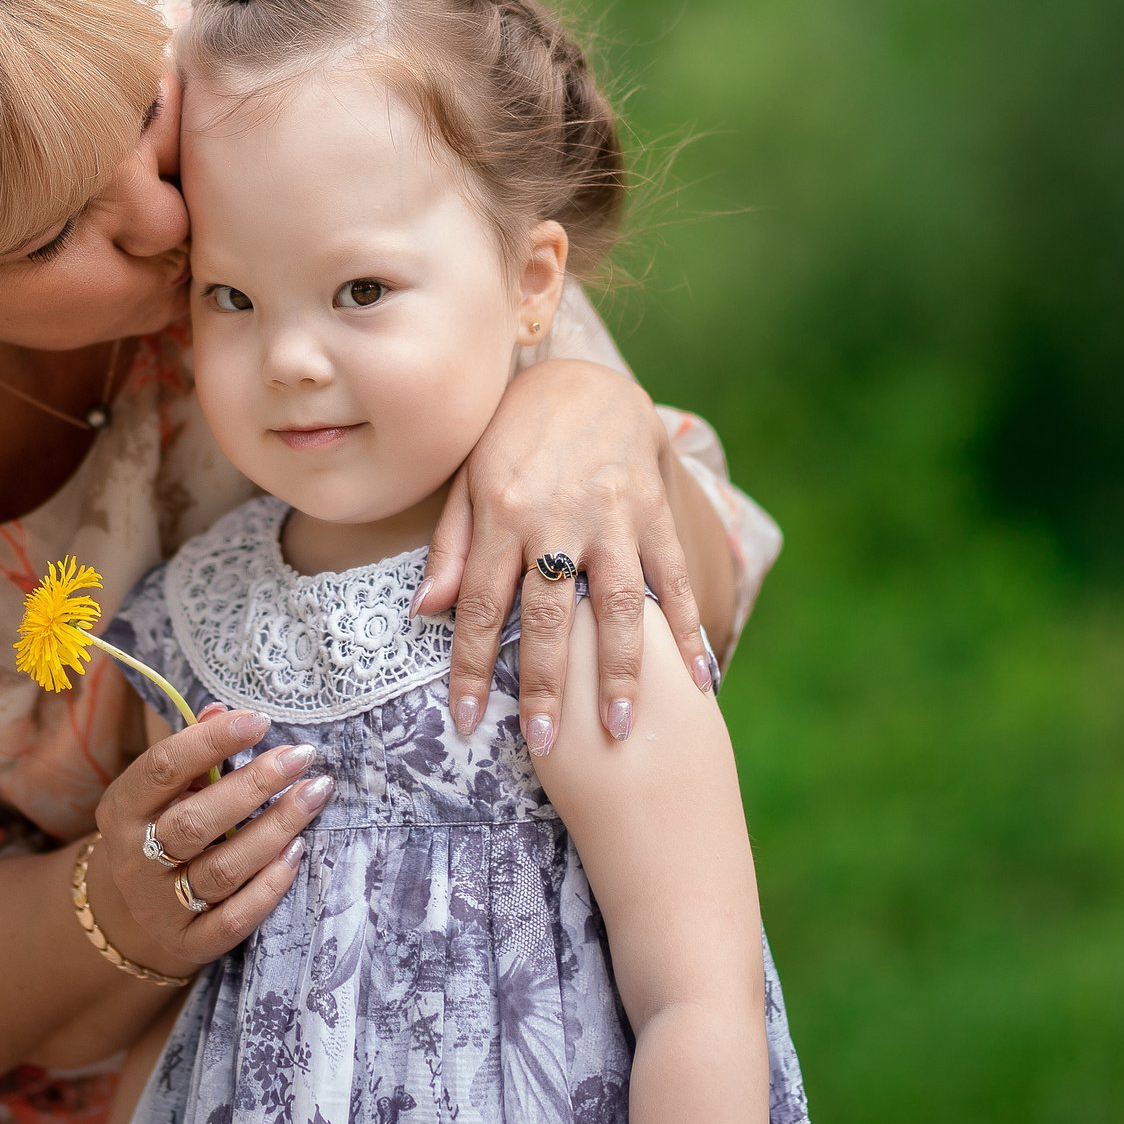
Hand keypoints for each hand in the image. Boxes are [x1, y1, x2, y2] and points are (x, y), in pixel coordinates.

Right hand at [88, 704, 333, 973]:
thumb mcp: (161, 791)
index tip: (260, 721)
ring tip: (314, 795)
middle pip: (195, 823)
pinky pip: (234, 918)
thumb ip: (191, 752)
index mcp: (121, 810)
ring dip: (274, 830)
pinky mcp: (188, 943)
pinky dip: (269, 887)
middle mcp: (134, 860)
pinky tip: (298, 852)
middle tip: (301, 757)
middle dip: (254, 785)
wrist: (130, 913)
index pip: (162, 769)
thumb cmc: (158, 829)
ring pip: (223, 870)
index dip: (211, 741)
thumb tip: (222, 709)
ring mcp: (160, 907)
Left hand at [414, 358, 720, 745]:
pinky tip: (699, 678)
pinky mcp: (654, 513)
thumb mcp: (467, 477)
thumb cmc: (512, 435)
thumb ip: (450, 546)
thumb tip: (424, 613)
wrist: (584, 380)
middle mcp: (556, 519)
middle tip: (544, 743)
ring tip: (618, 728)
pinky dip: (686, 629)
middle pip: (548, 616)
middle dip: (545, 685)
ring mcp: (612, 517)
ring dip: (618, 671)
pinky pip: (672, 578)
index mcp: (501, 513)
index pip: (479, 605)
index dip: (470, 668)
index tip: (465, 722)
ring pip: (617, 605)